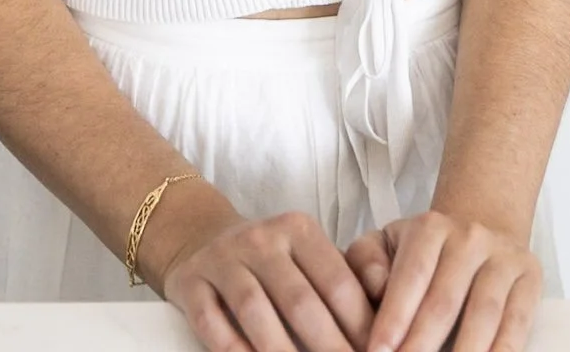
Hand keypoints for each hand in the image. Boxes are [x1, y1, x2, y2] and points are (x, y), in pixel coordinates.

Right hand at [163, 207, 378, 351]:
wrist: (202, 237)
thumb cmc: (270, 261)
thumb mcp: (304, 258)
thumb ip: (335, 289)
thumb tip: (377, 334)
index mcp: (299, 230)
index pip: (337, 283)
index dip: (360, 327)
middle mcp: (262, 238)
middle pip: (299, 301)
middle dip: (329, 348)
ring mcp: (224, 259)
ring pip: (255, 311)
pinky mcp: (192, 281)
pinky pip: (211, 321)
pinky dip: (233, 350)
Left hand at [345, 213, 541, 351]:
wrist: (481, 228)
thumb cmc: (424, 251)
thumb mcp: (387, 242)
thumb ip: (368, 260)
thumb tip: (375, 288)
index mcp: (430, 227)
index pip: (411, 277)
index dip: (394, 319)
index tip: (378, 351)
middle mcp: (470, 237)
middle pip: (445, 301)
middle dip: (422, 344)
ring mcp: (504, 257)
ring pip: (484, 314)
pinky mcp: (530, 279)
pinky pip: (517, 323)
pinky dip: (502, 351)